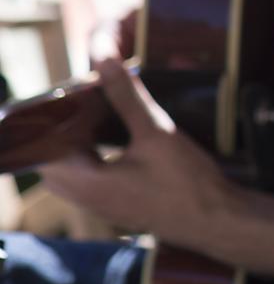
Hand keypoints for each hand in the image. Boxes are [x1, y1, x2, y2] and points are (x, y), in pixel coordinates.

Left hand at [34, 57, 236, 254]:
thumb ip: (127, 98)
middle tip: (90, 101)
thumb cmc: (185, 181)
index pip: (47, 146)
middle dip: (67, 128)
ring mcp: (101, 205)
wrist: (215, 221)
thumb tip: (104, 62)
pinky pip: (91, 179)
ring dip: (80, 143)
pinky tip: (119, 140)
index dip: (59, 117)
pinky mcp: (117, 206)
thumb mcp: (157, 134)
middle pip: (56, 159)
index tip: (80, 92)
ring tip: (103, 115)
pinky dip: (95, 156)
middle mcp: (85, 198)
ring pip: (73, 169)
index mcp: (85, 183)